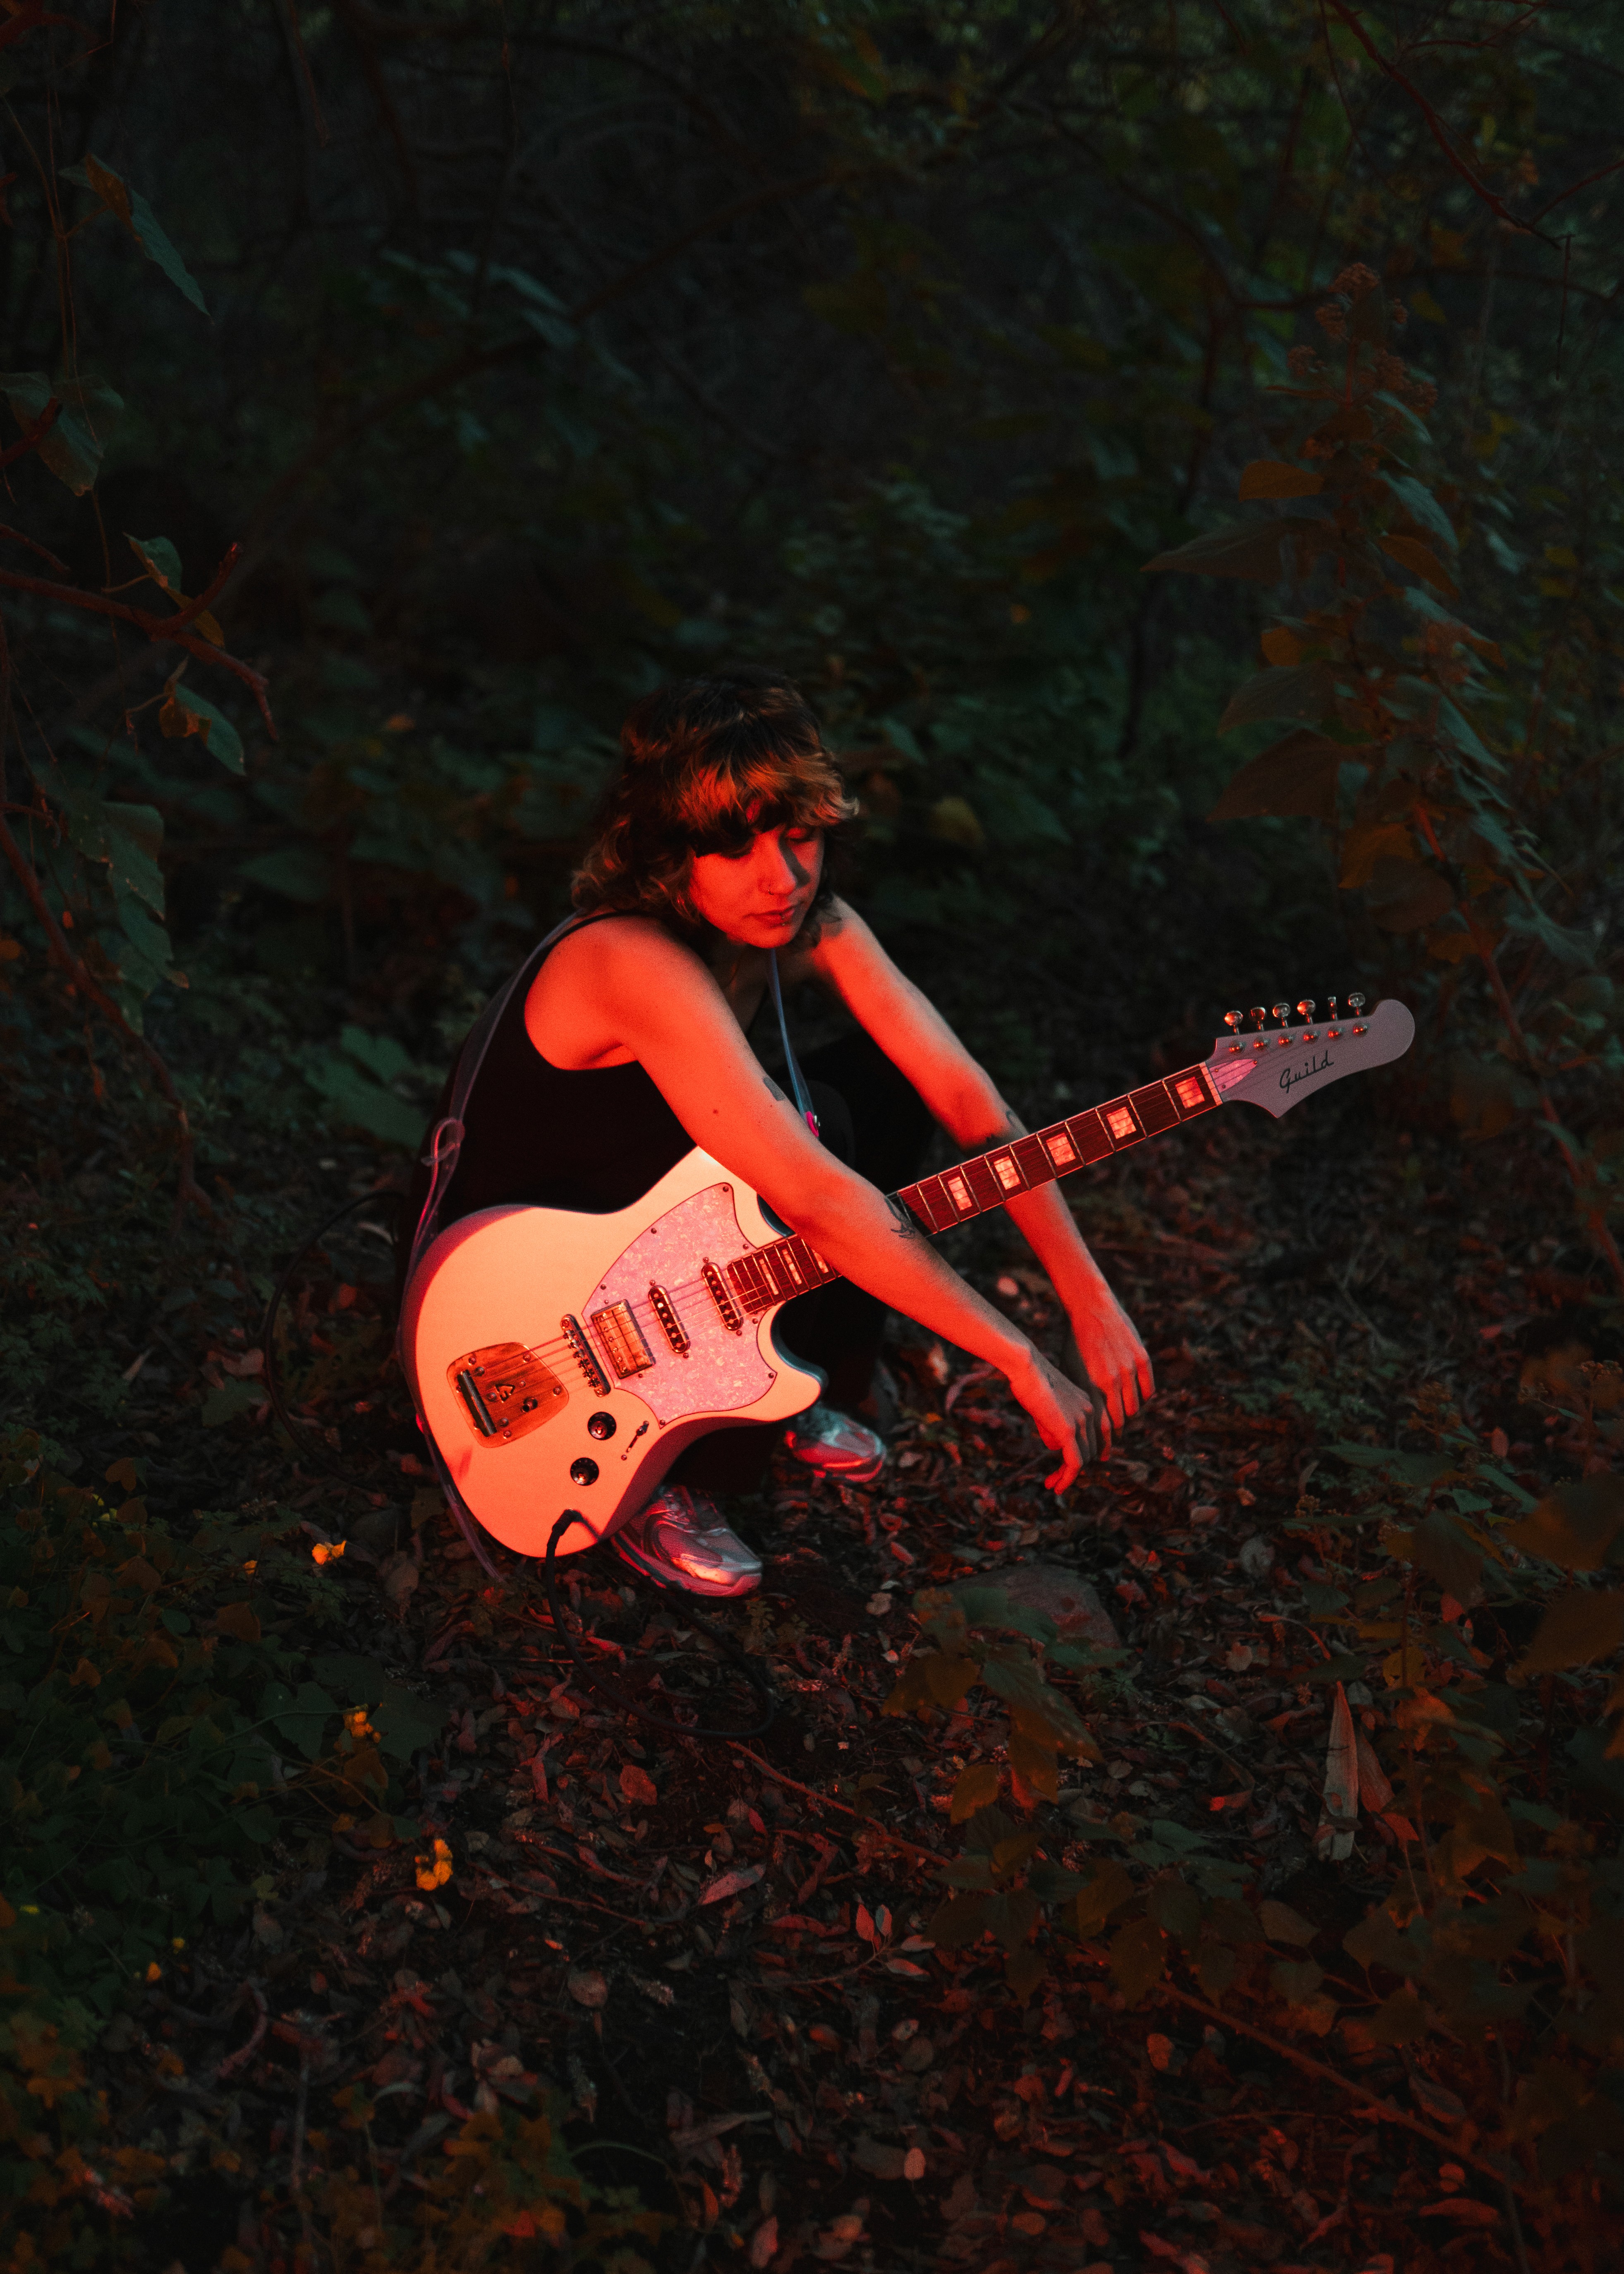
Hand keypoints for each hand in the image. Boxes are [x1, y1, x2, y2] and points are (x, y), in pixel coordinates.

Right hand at [1004, 1345, 1101, 1493]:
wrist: (1027, 1366)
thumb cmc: (1030, 1379)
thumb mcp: (1046, 1404)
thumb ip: (1054, 1424)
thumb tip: (1055, 1446)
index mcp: (1088, 1403)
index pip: (1097, 1436)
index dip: (1089, 1453)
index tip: (1075, 1466)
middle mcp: (1090, 1413)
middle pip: (1089, 1449)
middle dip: (1073, 1467)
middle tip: (1055, 1480)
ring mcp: (1081, 1422)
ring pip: (1082, 1458)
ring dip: (1067, 1475)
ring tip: (1051, 1484)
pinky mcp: (1069, 1431)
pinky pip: (1074, 1463)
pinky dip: (1067, 1478)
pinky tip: (1056, 1487)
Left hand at [1061, 1285, 1154, 1454]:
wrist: (1090, 1307)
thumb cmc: (1074, 1341)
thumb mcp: (1069, 1371)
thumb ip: (1078, 1396)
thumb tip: (1078, 1425)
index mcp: (1090, 1386)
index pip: (1102, 1427)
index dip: (1103, 1445)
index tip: (1101, 1455)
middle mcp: (1111, 1381)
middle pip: (1120, 1421)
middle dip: (1114, 1434)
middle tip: (1111, 1440)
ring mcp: (1129, 1370)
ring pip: (1134, 1408)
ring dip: (1128, 1417)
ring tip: (1121, 1419)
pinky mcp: (1142, 1359)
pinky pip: (1148, 1391)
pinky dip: (1142, 1399)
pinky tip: (1134, 1399)